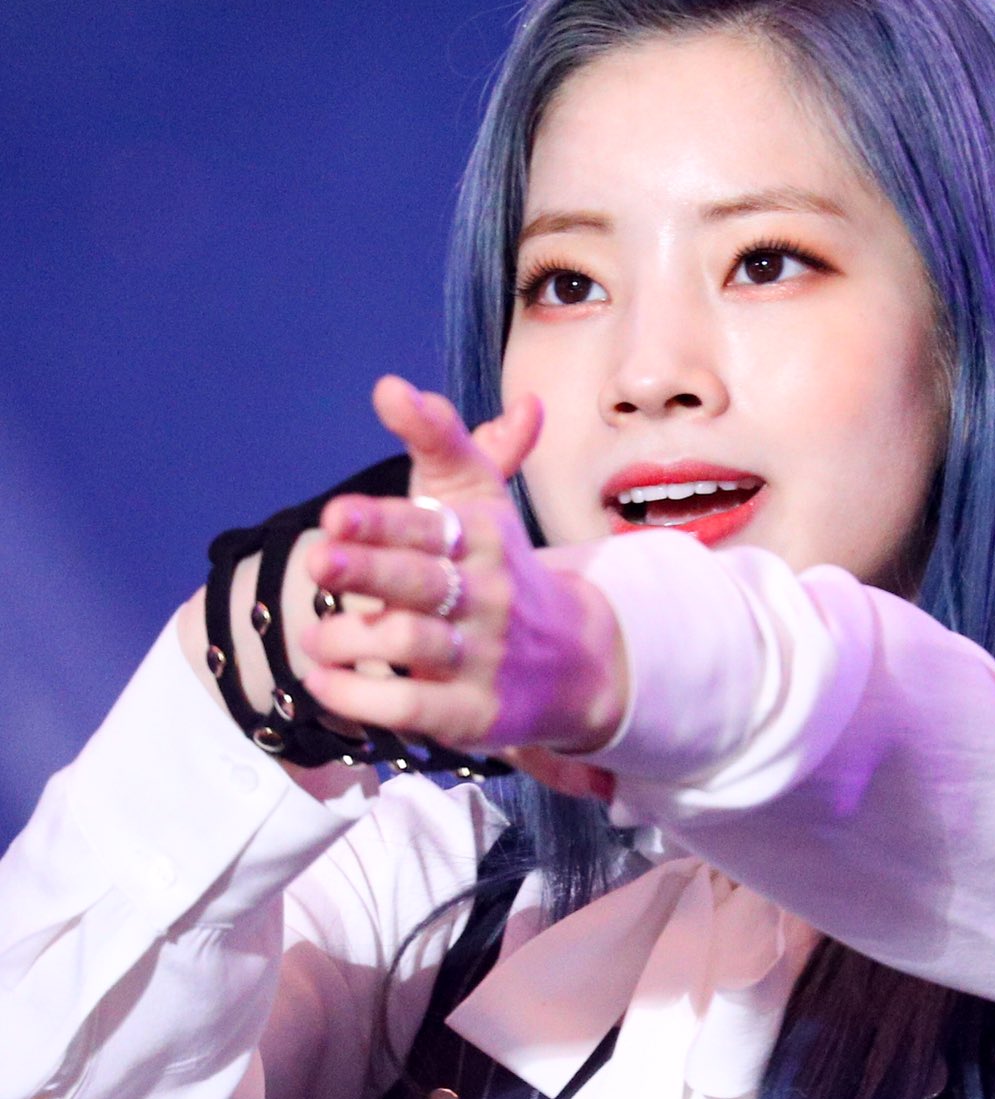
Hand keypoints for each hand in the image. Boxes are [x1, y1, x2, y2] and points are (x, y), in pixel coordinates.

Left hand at [298, 377, 625, 776]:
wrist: (575, 661)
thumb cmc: (499, 570)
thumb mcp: (478, 500)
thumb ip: (437, 441)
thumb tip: (390, 386)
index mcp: (481, 537)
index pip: (430, 525)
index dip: (382, 521)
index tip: (336, 515)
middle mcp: (485, 595)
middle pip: (420, 581)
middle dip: (368, 569)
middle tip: (317, 560)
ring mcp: (480, 656)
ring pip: (412, 644)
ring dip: (353, 638)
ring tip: (314, 635)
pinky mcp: (472, 712)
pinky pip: (411, 707)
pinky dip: (361, 697)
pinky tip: (324, 680)